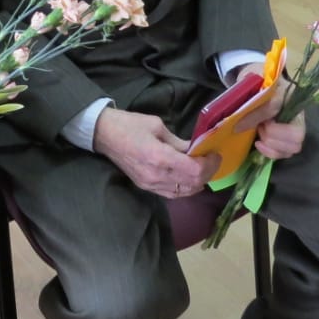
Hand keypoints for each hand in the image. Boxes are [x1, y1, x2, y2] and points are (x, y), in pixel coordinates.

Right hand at [92, 107, 219, 199]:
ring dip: (198, 182)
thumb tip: (196, 149)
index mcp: (160, 156)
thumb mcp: (157, 126)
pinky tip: (188, 178)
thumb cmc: (129, 124)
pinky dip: (185, 188)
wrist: (103, 134)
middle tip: (211, 160)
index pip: (195, 170)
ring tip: (201, 168)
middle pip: (193, 184)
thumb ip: (178, 142)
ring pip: (184, 192)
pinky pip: (172, 194)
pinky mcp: (146, 187)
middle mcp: (157, 175)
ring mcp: (150, 184)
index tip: (215, 154)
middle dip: (207, 173)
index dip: (210, 164)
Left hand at [231, 64, 305, 160]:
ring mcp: (296, 127)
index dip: (256, 117)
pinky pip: (286, 153)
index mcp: (287, 93)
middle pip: (296, 135)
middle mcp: (297, 112)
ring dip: (272, 146)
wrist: (262, 82)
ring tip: (259, 136)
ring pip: (294, 147)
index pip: (274, 107)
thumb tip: (238, 125)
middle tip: (258, 129)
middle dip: (272, 136)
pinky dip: (271, 153)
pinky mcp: (290, 139)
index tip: (238, 125)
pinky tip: (259, 145)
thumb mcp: (250, 85)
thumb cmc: (256, 82)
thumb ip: (248, 101)